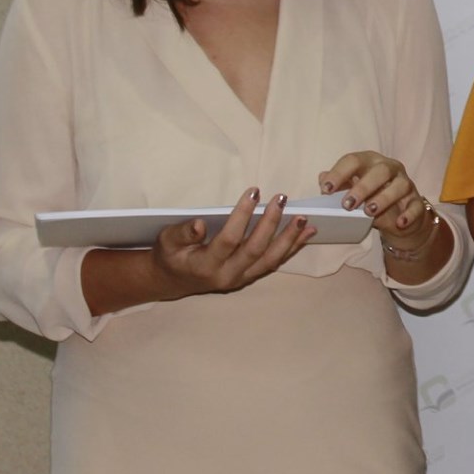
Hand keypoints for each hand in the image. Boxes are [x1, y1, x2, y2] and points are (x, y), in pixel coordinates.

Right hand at [150, 187, 316, 298]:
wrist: (173, 280)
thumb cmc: (171, 255)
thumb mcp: (167, 242)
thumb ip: (183, 233)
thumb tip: (199, 224)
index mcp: (205, 265)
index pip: (229, 240)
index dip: (242, 216)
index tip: (253, 192)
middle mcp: (227, 276)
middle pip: (255, 250)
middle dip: (271, 223)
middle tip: (281, 199)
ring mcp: (241, 278)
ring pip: (270, 260)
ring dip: (289, 239)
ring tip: (303, 218)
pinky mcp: (250, 276)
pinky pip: (274, 262)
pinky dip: (292, 247)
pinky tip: (307, 232)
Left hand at [320, 150, 434, 249]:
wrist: (398, 218)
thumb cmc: (372, 199)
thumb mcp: (353, 192)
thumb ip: (339, 186)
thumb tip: (322, 178)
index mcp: (370, 162)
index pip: (354, 160)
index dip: (339, 173)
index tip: (326, 190)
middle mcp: (390, 168)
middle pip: (380, 171)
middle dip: (363, 187)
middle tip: (347, 204)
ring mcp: (406, 184)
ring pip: (400, 186)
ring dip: (384, 198)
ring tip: (369, 212)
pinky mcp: (416, 201)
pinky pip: (415, 205)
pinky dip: (408, 214)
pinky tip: (400, 222)